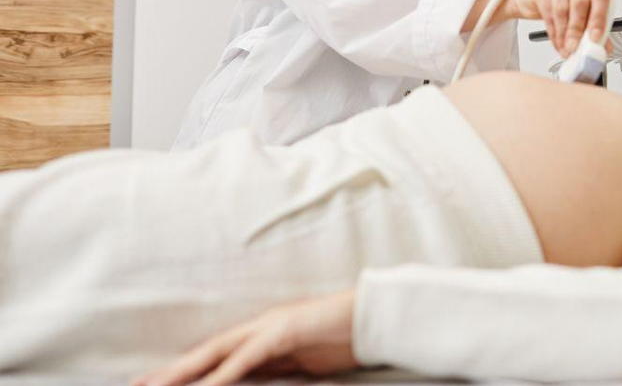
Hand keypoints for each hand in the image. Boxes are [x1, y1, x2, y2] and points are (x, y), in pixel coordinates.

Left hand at [132, 289, 357, 385]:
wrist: (377, 315)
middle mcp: (260, 329)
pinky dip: (224, 374)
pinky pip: (247, 358)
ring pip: (216, 353)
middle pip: (205, 353)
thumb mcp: (307, 363)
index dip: (186, 373)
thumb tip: (259, 380)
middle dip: (170, 373)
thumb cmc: (347, 338)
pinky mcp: (284, 332)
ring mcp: (271, 328)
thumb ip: (281, 370)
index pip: (217, 359)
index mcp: (265, 336)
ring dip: (183, 373)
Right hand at [504, 0, 611, 57]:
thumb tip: (604, 48)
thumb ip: (596, 27)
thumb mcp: (585, 12)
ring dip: (564, 34)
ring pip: (562, 9)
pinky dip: (553, 32)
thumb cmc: (565, 0)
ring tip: (566, 47)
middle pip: (580, 1)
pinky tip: (557, 41)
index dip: (599, 19)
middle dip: (578, 29)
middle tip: (576, 47)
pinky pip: (548, 12)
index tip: (595, 38)